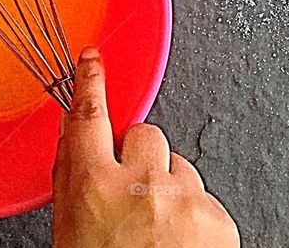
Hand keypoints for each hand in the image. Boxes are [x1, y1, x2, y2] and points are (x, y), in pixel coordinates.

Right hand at [52, 48, 238, 247]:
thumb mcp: (71, 228)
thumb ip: (73, 176)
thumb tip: (76, 137)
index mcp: (92, 184)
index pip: (88, 114)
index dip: (91, 80)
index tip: (93, 59)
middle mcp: (138, 183)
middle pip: (144, 134)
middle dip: (141, 155)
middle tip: (136, 193)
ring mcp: (181, 198)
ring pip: (178, 164)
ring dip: (170, 186)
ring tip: (160, 230)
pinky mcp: (216, 217)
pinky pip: (203, 195)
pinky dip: (194, 214)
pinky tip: (181, 243)